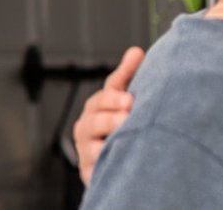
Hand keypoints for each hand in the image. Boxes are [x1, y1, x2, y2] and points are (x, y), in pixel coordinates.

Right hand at [73, 46, 144, 184]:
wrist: (117, 164)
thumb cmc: (120, 126)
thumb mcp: (124, 99)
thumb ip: (127, 76)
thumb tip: (136, 51)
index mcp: (98, 106)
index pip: (104, 96)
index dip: (114, 97)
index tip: (129, 99)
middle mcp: (88, 126)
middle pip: (95, 118)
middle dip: (111, 116)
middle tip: (128, 114)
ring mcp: (86, 149)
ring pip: (91, 143)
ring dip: (107, 138)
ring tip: (123, 132)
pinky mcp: (89, 171)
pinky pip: (92, 166)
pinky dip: (102, 161)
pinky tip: (115, 156)